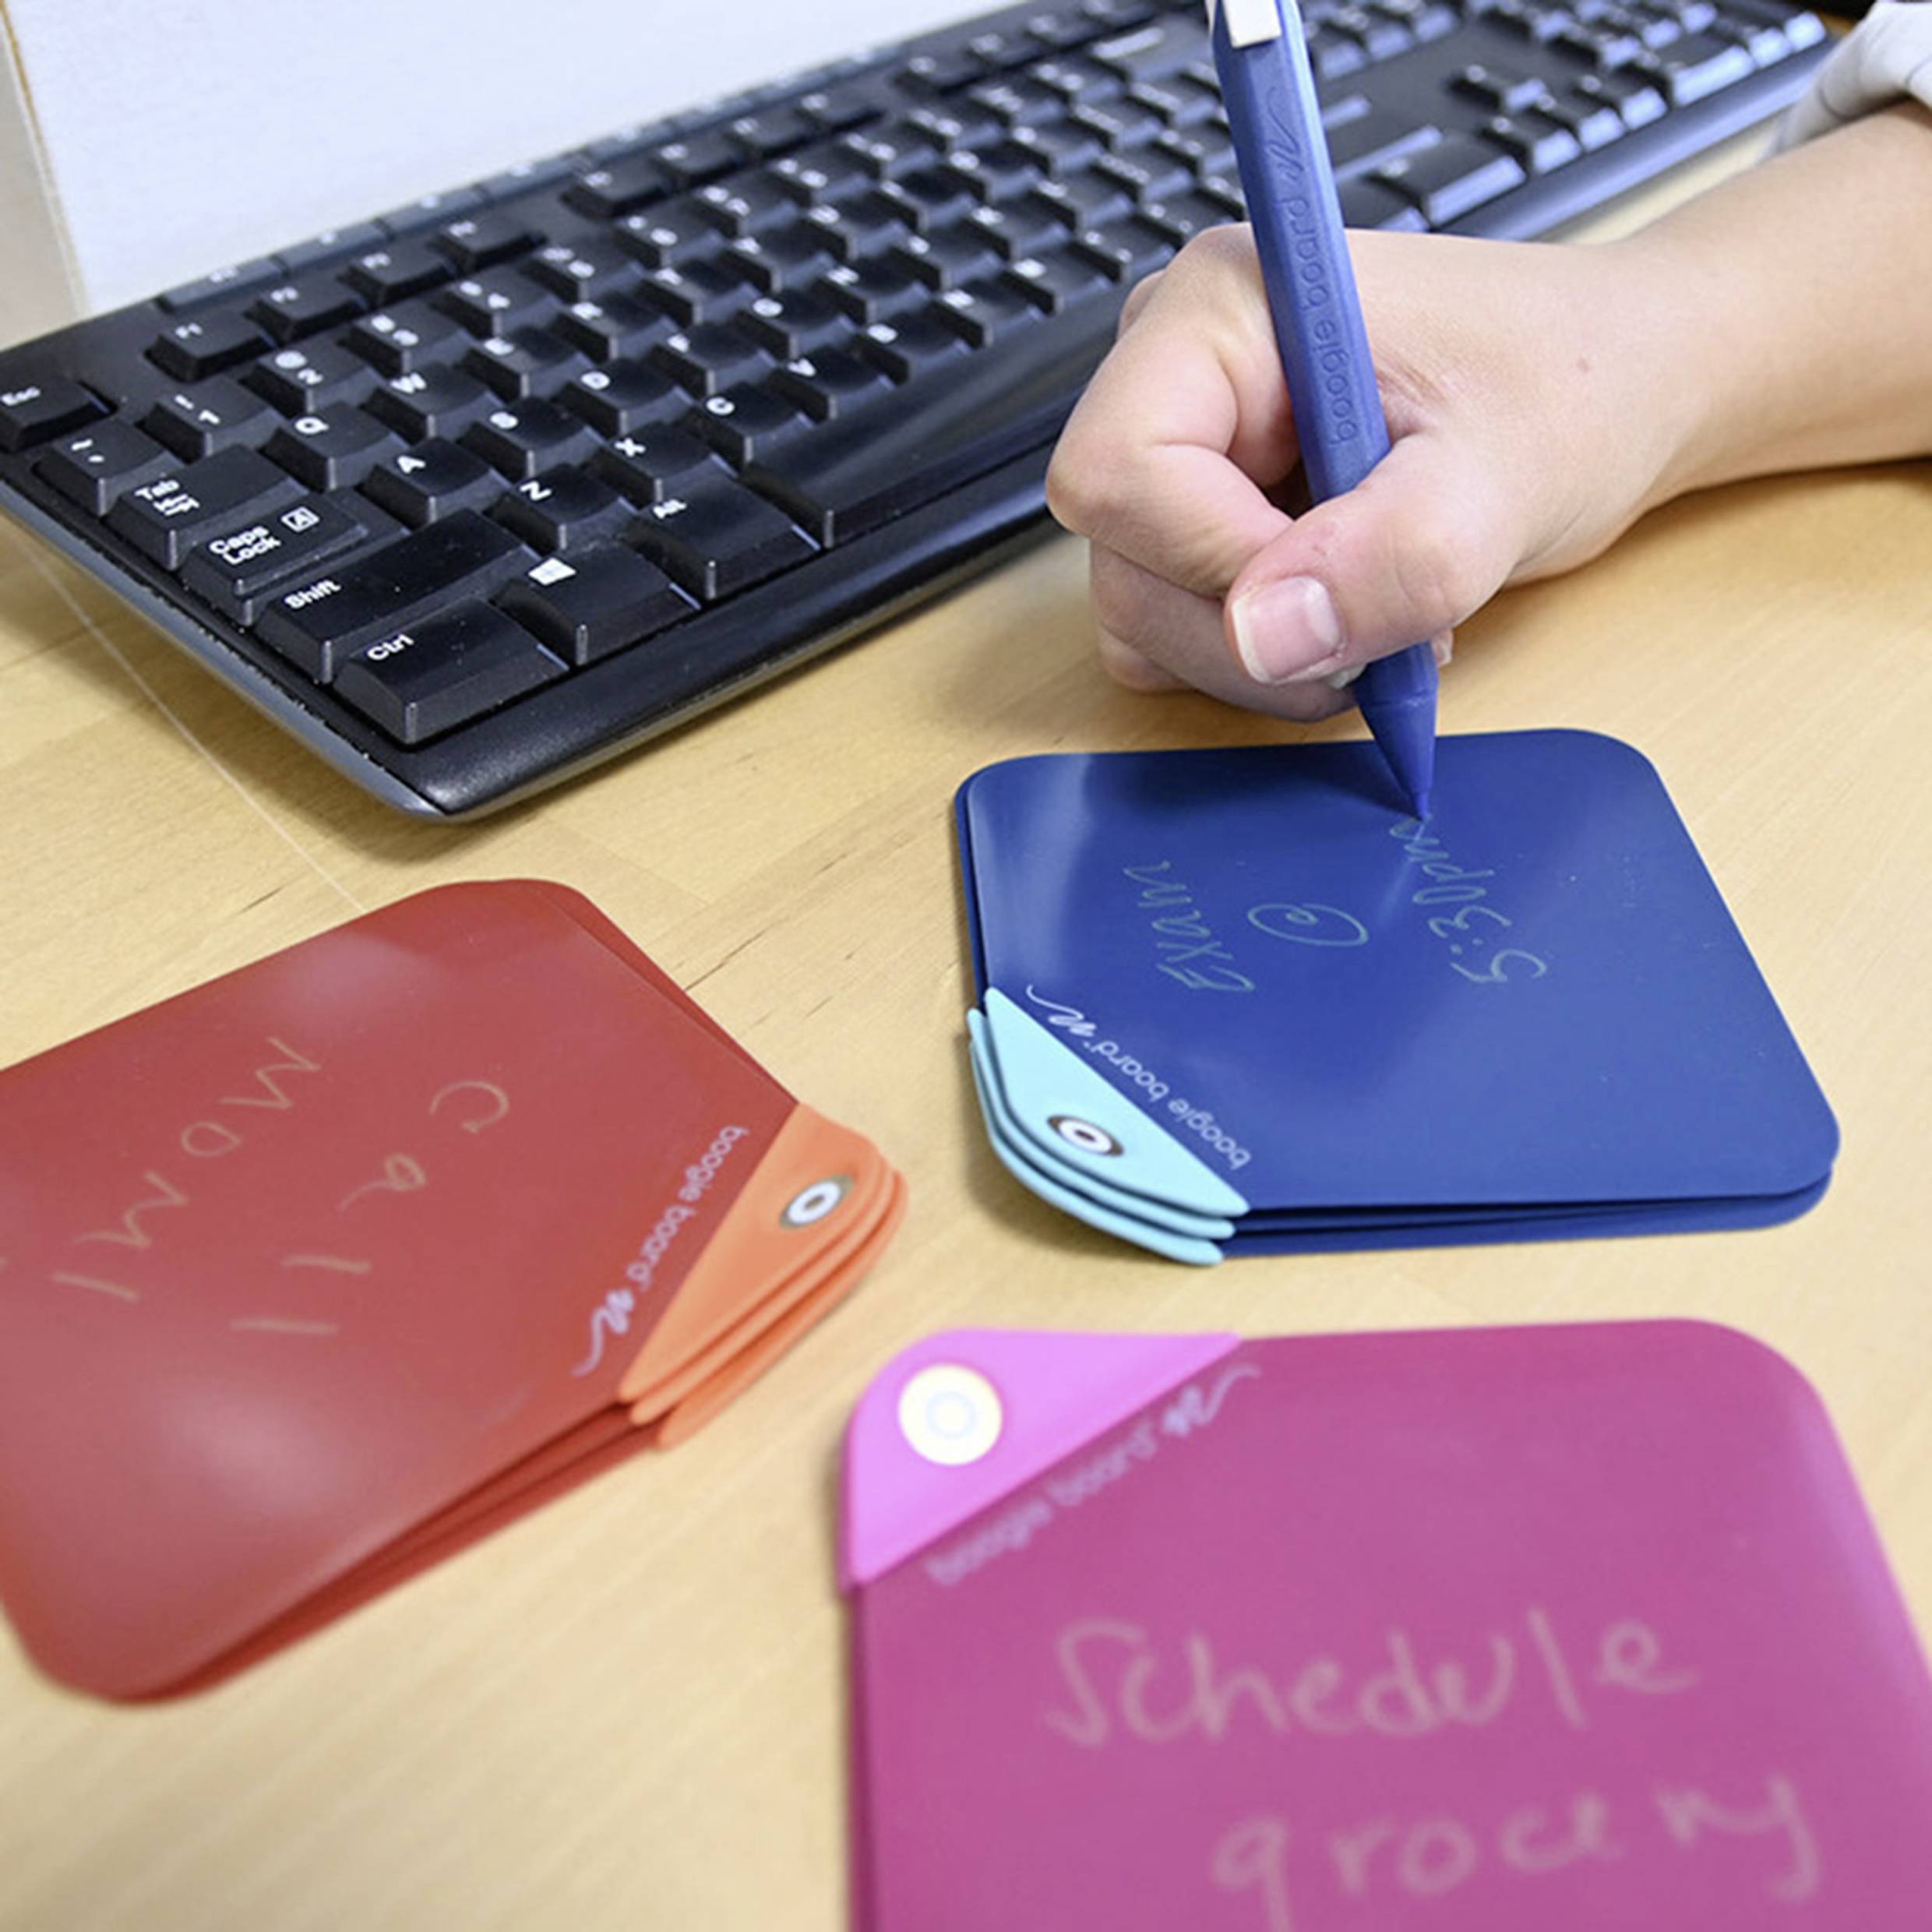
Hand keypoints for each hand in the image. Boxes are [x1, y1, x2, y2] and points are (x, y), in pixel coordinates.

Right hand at [1045, 224, 1690, 717]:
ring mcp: (1182, 447)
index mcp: (1223, 309)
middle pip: (1120, 560)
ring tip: (1385, 610)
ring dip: (1263, 658)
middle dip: (1254, 632)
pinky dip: (1264, 657)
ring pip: (1140, 612)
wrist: (1619, 389)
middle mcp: (1175, 369)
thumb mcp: (1505, 475)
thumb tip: (1262, 636)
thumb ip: (1392, 556)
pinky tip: (1353, 611)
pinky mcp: (1200, 513)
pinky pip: (1174, 631)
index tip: (1337, 589)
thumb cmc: (1573, 386)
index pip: (1116, 473)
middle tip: (1388, 621)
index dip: (1212, 563)